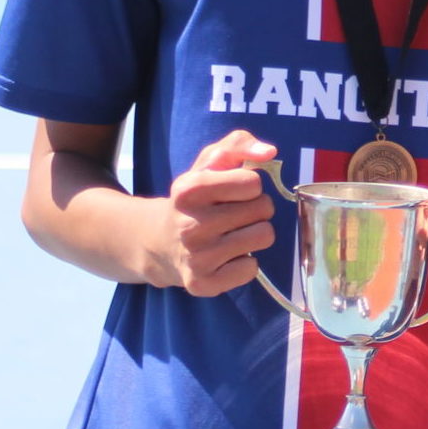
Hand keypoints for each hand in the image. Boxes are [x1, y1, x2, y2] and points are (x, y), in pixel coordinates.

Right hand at [149, 130, 276, 295]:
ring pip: (264, 237)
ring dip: (254, 233)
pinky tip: (225, 256)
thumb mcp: (208, 162)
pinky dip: (244, 262)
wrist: (158, 241)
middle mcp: (189, 225)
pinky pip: (251, 268)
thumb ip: (239, 144)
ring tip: (231, 233)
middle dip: (255, 208)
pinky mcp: (202, 284)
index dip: (249, 185)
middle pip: (263, 209)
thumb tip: (269, 152)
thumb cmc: (194, 198)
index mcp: (188, 190)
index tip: (233, 191)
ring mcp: (195, 258)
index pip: (253, 182)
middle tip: (233, 213)